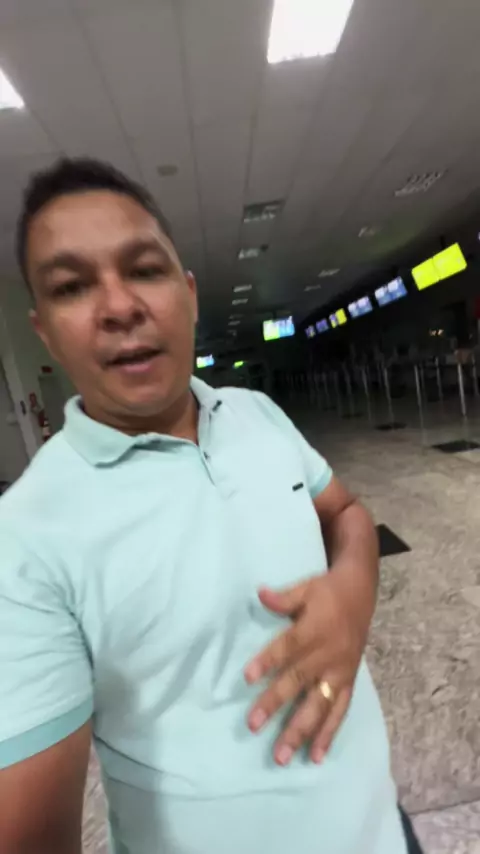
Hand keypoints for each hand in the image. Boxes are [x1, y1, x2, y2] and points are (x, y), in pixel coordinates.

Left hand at [244, 569, 371, 765]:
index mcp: (314, 629)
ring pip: (319, 705)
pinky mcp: (348, 683)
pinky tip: (315, 756)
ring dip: (301, 731)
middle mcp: (327, 655)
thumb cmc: (327, 592)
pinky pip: (339, 712)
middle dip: (275, 703)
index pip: (288, 647)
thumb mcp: (306, 587)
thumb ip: (283, 597)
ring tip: (282, 756)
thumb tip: (259, 593)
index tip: (247, 678)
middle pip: (299, 681)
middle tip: (253, 725)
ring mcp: (339, 672)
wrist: (362, 596)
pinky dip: (328, 735)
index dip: (268, 661)